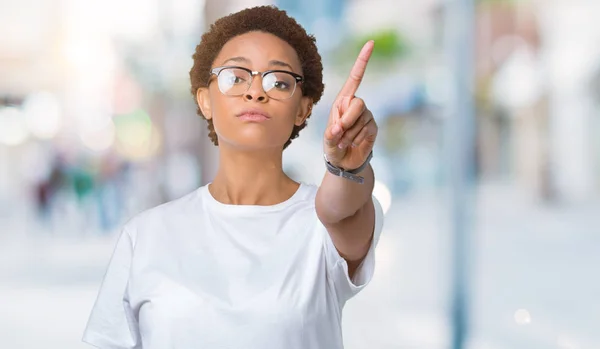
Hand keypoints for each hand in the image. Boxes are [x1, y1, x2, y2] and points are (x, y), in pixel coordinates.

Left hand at [323, 41, 377, 170]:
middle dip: (347, 120)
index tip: (370, 43)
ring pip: (360, 120)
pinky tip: (352, 144)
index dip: (362, 61)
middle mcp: (356, 105)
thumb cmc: (332, 146)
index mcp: (343, 100)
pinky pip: (366, 130)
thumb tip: (339, 128)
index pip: (355, 78)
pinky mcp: (373, 127)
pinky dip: (356, 140)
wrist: (343, 161)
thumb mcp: (327, 139)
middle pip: (357, 103)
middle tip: (339, 132)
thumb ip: (331, 134)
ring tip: (344, 141)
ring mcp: (366, 115)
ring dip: (349, 134)